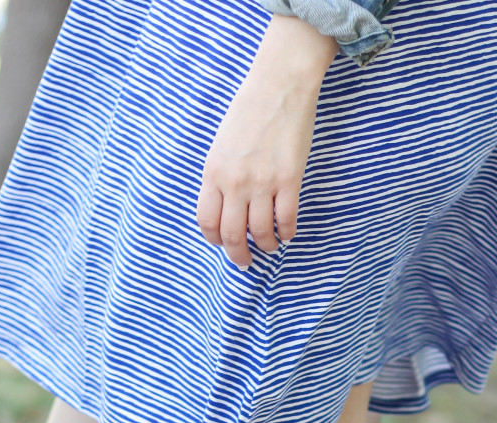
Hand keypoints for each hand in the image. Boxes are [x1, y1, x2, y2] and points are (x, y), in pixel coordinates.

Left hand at [196, 16, 337, 268]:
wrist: (279, 85)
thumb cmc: (250, 110)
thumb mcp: (222, 144)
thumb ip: (221, 176)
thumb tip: (227, 207)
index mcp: (214, 172)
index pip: (207, 222)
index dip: (216, 240)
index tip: (225, 245)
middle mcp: (235, 182)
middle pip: (232, 235)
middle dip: (239, 255)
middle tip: (246, 262)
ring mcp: (262, 182)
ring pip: (261, 233)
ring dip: (266, 246)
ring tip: (271, 246)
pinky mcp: (289, 180)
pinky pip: (287, 220)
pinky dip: (287, 233)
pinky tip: (287, 233)